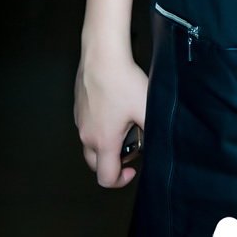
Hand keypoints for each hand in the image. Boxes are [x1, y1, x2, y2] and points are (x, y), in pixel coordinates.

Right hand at [74, 54, 148, 188]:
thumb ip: (153, 131)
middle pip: (95, 164)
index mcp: (103, 142)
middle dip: (112, 163)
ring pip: (90, 144)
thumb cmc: (123, 82)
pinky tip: (114, 108)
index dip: (120, 181)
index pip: (105, 178)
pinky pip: (87, 125)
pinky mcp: (78, 106)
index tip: (133, 168)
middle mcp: (87, 135)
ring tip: (125, 125)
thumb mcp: (145, 108)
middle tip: (130, 148)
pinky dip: (99, 126)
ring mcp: (79, 120)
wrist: (102, 56)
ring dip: (105, 144)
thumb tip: (158, 143)